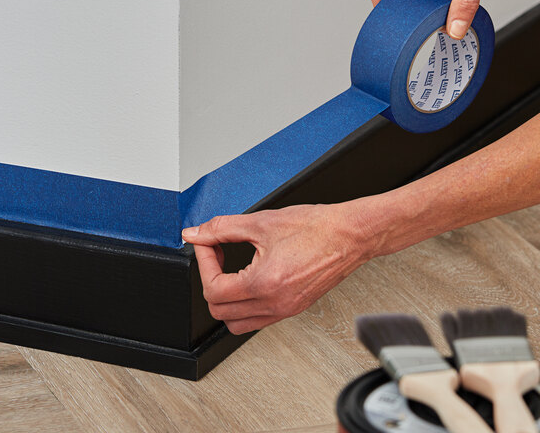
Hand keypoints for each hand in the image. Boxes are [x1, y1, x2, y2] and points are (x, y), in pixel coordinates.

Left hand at [181, 203, 373, 333]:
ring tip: (230, 270)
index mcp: (264, 283)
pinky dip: (245, 305)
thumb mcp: (261, 221)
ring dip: (225, 299)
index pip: (212, 289)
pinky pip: (258, 319)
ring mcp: (285, 310)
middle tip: (216, 253)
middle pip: (219, 311)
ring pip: (237, 323)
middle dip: (210, 280)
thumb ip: (221, 228)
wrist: (350, 235)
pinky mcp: (294, 308)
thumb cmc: (315, 227)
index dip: (203, 262)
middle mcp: (274, 304)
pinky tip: (249, 278)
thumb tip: (196, 233)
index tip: (207, 244)